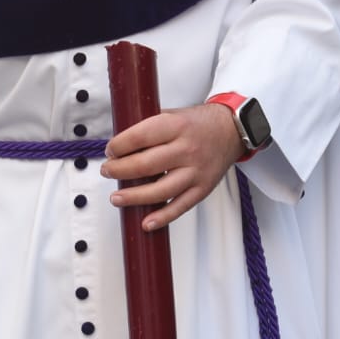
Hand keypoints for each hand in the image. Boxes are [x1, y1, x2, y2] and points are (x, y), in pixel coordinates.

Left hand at [101, 103, 241, 231]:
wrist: (231, 130)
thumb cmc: (196, 124)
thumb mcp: (172, 115)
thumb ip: (147, 128)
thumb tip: (117, 146)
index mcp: (177, 126)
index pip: (141, 137)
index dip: (119, 146)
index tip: (110, 151)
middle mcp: (187, 149)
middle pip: (146, 165)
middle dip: (120, 170)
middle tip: (107, 171)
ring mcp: (196, 172)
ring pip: (160, 190)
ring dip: (134, 197)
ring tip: (116, 198)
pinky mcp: (202, 189)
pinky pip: (180, 207)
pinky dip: (162, 217)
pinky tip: (146, 223)